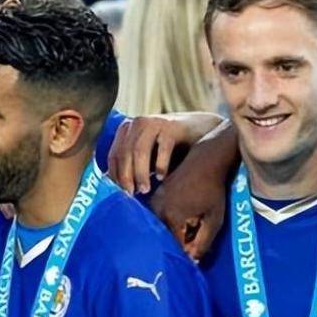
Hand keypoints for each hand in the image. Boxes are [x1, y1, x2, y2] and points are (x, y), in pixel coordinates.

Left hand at [108, 113, 224, 194]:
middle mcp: (137, 123)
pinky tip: (162, 178)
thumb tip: (114, 186)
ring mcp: (154, 122)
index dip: (115, 175)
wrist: (203, 130)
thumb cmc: (171, 148)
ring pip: (139, 150)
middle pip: (124, 153)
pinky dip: (161, 165)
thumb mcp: (148, 156)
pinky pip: (162, 147)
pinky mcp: (172, 125)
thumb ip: (132, 166)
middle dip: (126, 176)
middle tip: (132, 194)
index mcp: (127, 130)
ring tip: (145, 189)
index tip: (120, 192)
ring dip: (141, 173)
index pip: (113, 155)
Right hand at [150, 125, 237, 260]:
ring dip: (174, 232)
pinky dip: (169, 222)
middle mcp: (156, 211)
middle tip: (194, 242)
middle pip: (165, 238)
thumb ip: (203, 242)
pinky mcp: (153, 197)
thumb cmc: (213, 190)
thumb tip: (192, 260)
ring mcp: (152, 203)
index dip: (186, 254)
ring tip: (190, 229)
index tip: (197, 256)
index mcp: (170, 218)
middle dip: (179, 243)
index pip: (174, 247)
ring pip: (160, 228)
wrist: (205, 161)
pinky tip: (183, 219)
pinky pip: (159, 217)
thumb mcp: (214, 219)